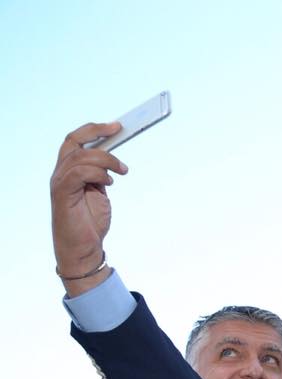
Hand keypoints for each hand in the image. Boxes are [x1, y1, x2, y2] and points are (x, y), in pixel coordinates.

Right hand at [50, 122, 127, 295]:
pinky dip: (97, 173)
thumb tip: (112, 162)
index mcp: (69, 171)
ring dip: (105, 160)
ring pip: (80, 156)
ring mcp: (59, 183)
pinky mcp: (62, 194)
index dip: (94, 130)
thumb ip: (100, 176)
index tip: (116, 125)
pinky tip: (109, 182)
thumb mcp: (99, 193)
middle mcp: (61, 173)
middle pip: (75, 142)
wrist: (84, 249)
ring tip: (121, 171)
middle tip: (120, 131)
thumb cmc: (89, 223)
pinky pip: (78, 173)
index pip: (76, 141)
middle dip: (98, 133)